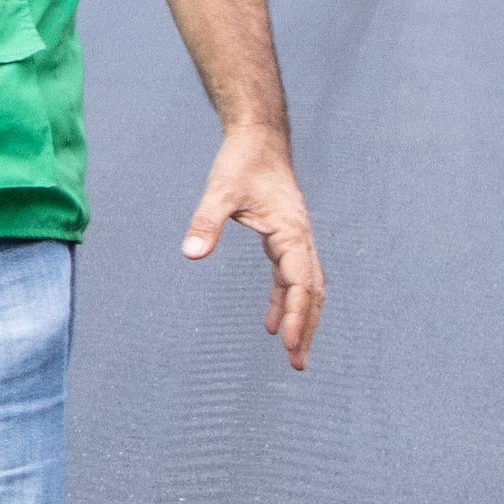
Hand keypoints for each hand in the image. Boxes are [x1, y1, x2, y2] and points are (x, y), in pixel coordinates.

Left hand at [184, 120, 324, 370]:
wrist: (258, 139)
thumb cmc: (241, 163)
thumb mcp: (220, 192)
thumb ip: (206, 223)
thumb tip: (192, 255)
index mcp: (292, 231)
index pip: (300, 282)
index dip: (294, 313)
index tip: (285, 343)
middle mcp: (301, 239)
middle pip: (312, 292)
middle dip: (306, 328)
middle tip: (298, 364)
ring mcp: (296, 240)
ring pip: (306, 287)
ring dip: (300, 319)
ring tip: (293, 354)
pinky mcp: (285, 239)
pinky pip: (290, 278)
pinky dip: (283, 301)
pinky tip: (270, 324)